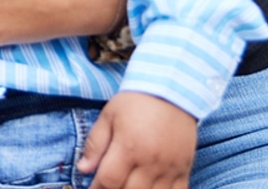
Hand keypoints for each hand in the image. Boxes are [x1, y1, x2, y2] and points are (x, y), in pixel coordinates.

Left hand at [78, 92, 196, 187]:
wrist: (171, 89)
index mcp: (128, 147)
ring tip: (128, 186)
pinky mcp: (184, 169)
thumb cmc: (135, 101)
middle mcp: (150, 162)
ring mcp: (169, 168)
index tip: (91, 188)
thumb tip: (83, 169)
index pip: (109, 181)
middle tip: (110, 186)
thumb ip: (95, 143)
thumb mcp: (109, 115)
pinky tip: (150, 188)